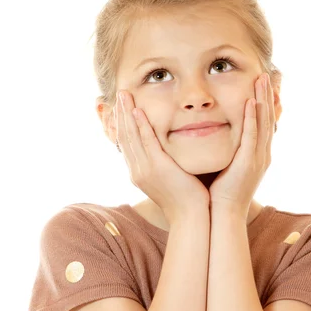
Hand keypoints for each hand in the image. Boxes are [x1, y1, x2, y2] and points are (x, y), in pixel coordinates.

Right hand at [114, 91, 209, 224]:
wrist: (191, 216)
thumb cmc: (185, 199)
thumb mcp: (169, 179)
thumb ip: (164, 165)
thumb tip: (167, 154)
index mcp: (138, 173)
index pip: (125, 144)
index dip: (122, 124)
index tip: (120, 108)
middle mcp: (136, 171)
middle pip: (124, 137)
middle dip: (121, 114)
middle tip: (120, 94)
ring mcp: (145, 169)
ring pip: (131, 136)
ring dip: (127, 114)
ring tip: (125, 95)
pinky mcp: (157, 167)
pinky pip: (146, 142)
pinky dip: (141, 126)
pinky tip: (138, 112)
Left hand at [209, 73, 274, 218]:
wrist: (222, 214)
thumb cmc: (219, 193)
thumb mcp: (226, 166)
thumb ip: (225, 150)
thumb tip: (212, 135)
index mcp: (256, 155)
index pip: (263, 123)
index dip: (264, 103)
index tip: (261, 85)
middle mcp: (261, 154)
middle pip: (267, 119)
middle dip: (267, 96)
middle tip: (265, 75)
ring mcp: (257, 158)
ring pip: (262, 123)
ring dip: (263, 100)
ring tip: (261, 79)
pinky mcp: (248, 163)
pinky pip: (252, 136)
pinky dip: (252, 118)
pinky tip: (251, 102)